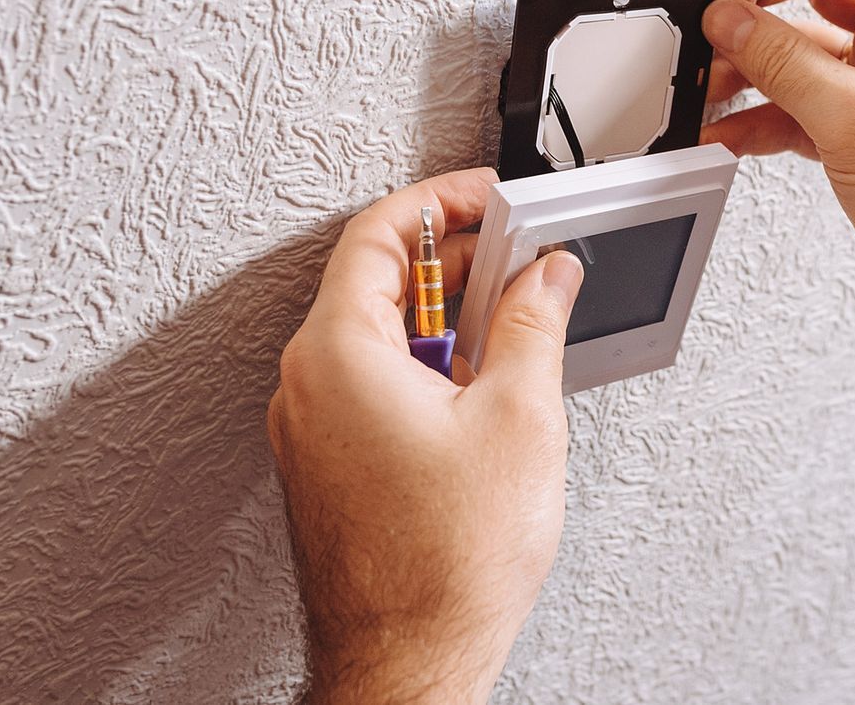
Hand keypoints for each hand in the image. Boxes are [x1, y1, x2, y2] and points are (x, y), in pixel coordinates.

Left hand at [267, 168, 583, 704]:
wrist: (410, 662)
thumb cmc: (447, 563)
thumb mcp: (519, 416)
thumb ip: (531, 324)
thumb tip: (546, 276)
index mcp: (339, 354)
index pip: (377, 235)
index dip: (441, 202)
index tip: (487, 197)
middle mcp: (309, 386)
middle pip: (375, 281)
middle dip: (454, 259)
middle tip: (521, 254)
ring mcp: (313, 430)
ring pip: (376, 335)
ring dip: (444, 315)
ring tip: (517, 319)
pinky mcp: (330, 467)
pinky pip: (371, 382)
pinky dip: (426, 363)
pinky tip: (485, 384)